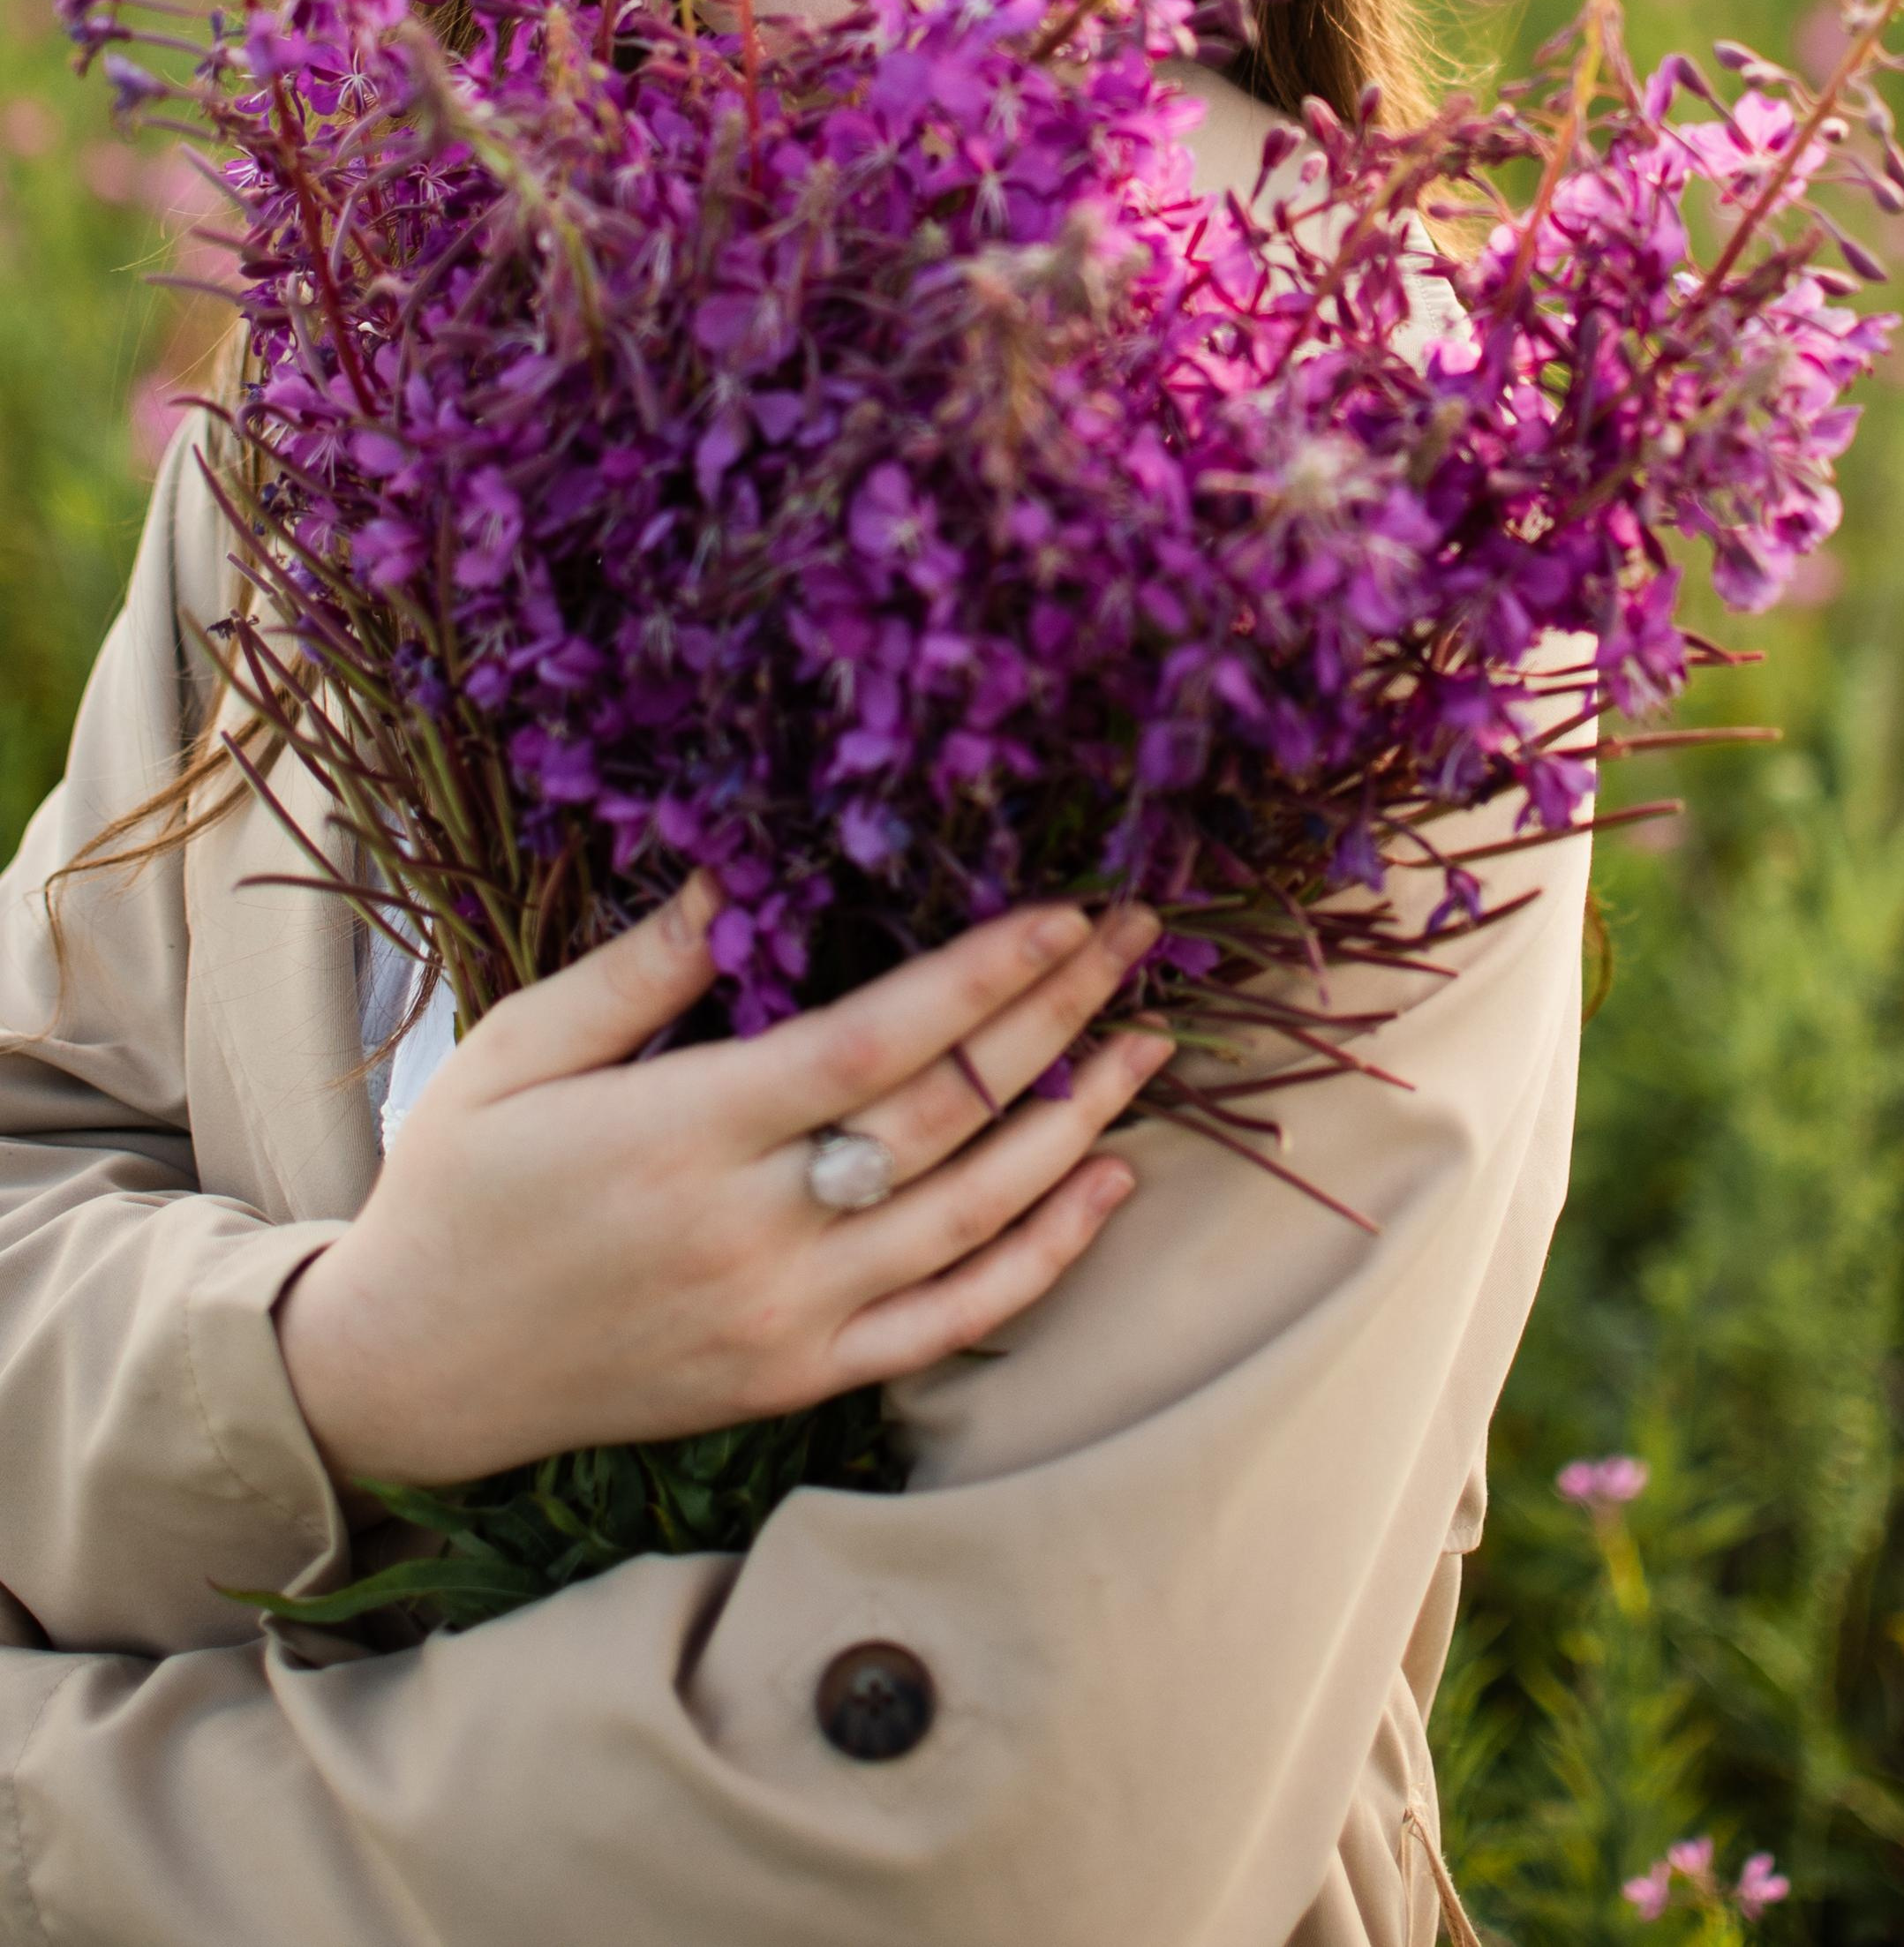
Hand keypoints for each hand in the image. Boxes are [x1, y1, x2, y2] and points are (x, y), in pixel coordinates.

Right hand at [275, 881, 1168, 1488]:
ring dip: (1075, 1123)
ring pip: (972, 1215)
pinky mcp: (794, 1378)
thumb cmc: (457, 1187)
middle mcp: (750, 1231)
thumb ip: (635, 970)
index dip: (983, 977)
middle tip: (1137, 944)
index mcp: (680, 1131)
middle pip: (947, 1115)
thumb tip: (733, 874)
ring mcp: (783, 1317)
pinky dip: (1041, 1256)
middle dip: (1056, 1018)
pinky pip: (948, 1318)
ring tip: (1146, 1047)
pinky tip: (1103, 1185)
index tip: (1064, 913)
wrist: (409, 1374)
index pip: (875, 1044)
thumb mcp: (514, 1051)